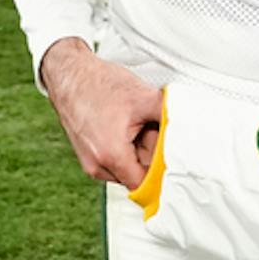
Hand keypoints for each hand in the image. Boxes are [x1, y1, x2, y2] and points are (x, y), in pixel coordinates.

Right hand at [40, 38, 161, 189]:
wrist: (69, 74)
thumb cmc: (99, 84)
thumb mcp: (143, 97)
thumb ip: (169, 116)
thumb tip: (189, 128)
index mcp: (112, 156)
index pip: (146, 185)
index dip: (162, 172)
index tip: (171, 157)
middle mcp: (98, 166)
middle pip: (137, 175)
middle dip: (150, 155)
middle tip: (151, 128)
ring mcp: (90, 163)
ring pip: (126, 168)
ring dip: (137, 151)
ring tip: (135, 124)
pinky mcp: (88, 157)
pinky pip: (115, 161)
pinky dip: (124, 148)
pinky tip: (124, 126)